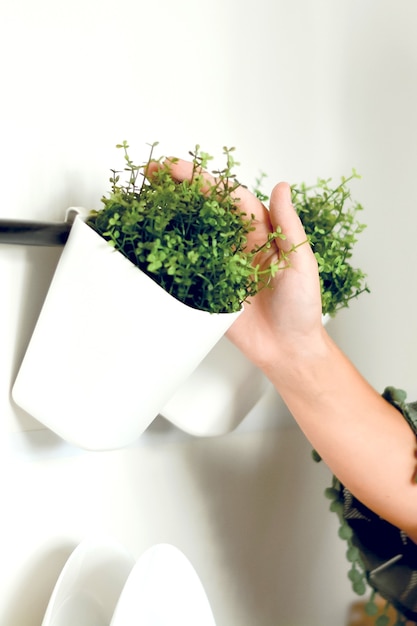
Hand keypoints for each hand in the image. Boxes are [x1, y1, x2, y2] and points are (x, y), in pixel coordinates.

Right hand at [148, 158, 323, 371]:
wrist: (288, 349)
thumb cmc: (301, 307)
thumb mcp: (300, 263)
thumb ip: (288, 226)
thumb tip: (282, 187)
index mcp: (259, 232)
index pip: (227, 196)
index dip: (202, 179)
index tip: (176, 167)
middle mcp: (236, 243)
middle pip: (204, 208)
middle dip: (179, 188)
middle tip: (151, 173)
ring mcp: (219, 266)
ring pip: (191, 234)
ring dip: (169, 215)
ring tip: (144, 199)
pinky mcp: (207, 289)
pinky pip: (186, 269)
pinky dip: (168, 255)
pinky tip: (150, 243)